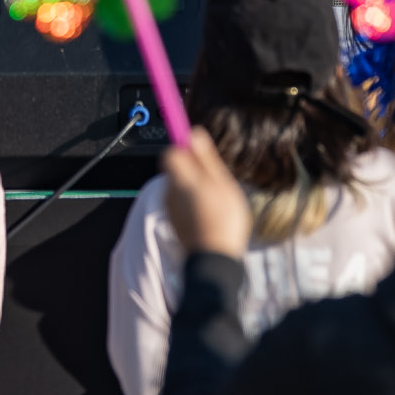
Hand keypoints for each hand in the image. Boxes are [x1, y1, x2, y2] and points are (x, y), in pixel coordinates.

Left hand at [161, 129, 252, 259]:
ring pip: (180, 186)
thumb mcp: (222, 184)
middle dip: (193, 169)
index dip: (184, 148)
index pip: (171, 152)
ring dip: (194, 188)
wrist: (215, 260)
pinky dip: (193, 203)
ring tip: (216, 201)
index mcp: (181, 179)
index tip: (197, 150)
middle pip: (176, 169)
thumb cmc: (223, 221)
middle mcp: (171, 193)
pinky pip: (182, 203)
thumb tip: (193, 134)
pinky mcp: (176, 222)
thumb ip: (205, 158)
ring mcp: (172, 209)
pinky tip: (210, 214)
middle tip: (215, 180)